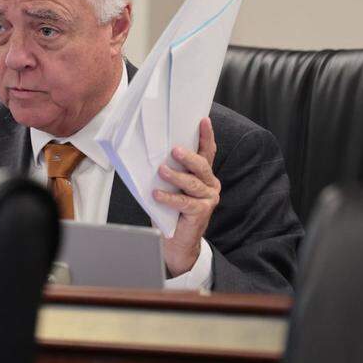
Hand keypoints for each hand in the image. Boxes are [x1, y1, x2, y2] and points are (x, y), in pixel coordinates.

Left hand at [153, 117, 218, 276]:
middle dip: (188, 156)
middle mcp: (210, 184)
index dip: (206, 136)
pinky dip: (169, 197)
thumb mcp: (171, 186)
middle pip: (201, 166)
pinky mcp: (201, 212)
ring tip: (161, 171)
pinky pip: (184, 202)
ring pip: (192, 183)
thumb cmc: (171, 210)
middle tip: (174, 150)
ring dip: (175, 176)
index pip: (207, 152)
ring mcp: (208, 199)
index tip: (203, 120)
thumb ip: (169, 172)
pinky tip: (157, 194)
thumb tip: (152, 155)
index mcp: (204, 174)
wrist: (176, 242)